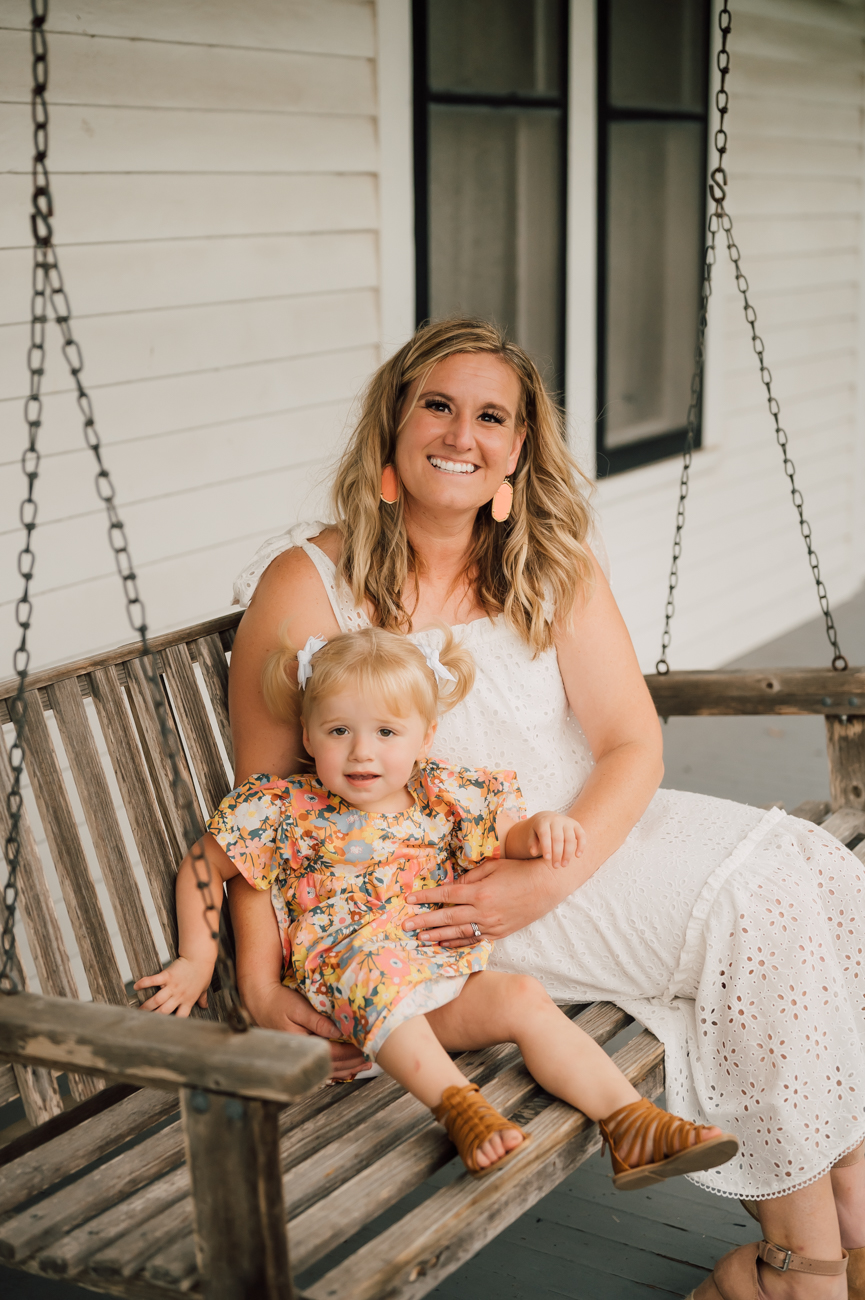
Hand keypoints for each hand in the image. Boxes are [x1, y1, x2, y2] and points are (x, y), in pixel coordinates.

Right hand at [134, 957, 211, 1017]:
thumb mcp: (204, 988)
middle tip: (144, 1020)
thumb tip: (205, 1006)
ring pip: (157, 1000)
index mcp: (188, 1000)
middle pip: (164, 1011)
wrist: (200, 957)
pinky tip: (136, 986)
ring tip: (138, 1010)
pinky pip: (154, 980)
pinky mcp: (167, 975)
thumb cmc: (202, 972)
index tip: (163, 1025)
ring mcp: (172, 986)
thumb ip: (202, 999)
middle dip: (153, 1017)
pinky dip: (144, 983)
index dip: (171, 1023)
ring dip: (147, 1006)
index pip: (179, 1016)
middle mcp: (179, 995)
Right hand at [242, 980, 367, 1080]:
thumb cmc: (279, 1002)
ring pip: (328, 1069)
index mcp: (300, 1045)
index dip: (350, 1052)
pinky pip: (321, 1067)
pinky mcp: (301, 1055)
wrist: (261, 1002)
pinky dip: (337, 1067)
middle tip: (371, 1055)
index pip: (331, 1053)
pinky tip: (348, 1066)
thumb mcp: (298, 1008)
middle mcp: (300, 1056)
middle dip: (353, 1062)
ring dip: (348, 1068)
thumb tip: (338, 1031)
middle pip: (332, 1065)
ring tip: (365, 1065)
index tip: (365, 1046)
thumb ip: (318, 1021)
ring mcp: (300, 1058)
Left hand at [403, 855, 568, 948]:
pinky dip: (458, 942)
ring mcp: (492, 924)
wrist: (546, 886)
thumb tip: (455, 883)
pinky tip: (444, 944)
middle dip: (424, 921)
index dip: (426, 897)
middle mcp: (483, 910)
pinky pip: (475, 939)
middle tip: (405, 926)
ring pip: (459, 932)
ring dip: (437, 935)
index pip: (447, 894)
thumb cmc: (520, 871)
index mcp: (480, 891)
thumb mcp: (494, 866)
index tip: (409, 900)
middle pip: (448, 917)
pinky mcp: (500, 933)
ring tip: (420, 938)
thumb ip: (472, 876)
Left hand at [523, 812, 585, 868]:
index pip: (545, 834)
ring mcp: (567, 822)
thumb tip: (533, 853)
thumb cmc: (539, 830)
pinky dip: (581, 846)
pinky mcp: (576, 825)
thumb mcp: (532, 834)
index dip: (547, 847)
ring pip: (570, 838)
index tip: (547, 859)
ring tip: (564, 865)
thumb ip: (532, 843)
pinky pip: (582, 835)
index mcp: (544, 822)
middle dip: (557, 853)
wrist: (548, 817)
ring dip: (568, 853)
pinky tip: (578, 856)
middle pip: (558, 838)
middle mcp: (556, 820)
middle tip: (556, 866)